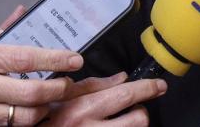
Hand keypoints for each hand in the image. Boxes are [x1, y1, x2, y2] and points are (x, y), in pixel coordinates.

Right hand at [0, 26, 83, 125]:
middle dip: (58, 89)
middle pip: (30, 92)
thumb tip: (22, 15)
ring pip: (23, 116)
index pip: (25, 59)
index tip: (75, 58)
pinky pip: (9, 126)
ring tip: (54, 96)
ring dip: (45, 108)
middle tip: (69, 81)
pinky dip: (27, 119)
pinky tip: (35, 109)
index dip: (54, 59)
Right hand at [43, 72, 166, 125]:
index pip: (125, 94)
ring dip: (134, 125)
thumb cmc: (41, 121)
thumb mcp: (61, 99)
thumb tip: (122, 78)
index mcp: (81, 109)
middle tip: (138, 107)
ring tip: (124, 121)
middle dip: (142, 110)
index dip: (147, 88)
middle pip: (138, 118)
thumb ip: (91, 86)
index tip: (159, 86)